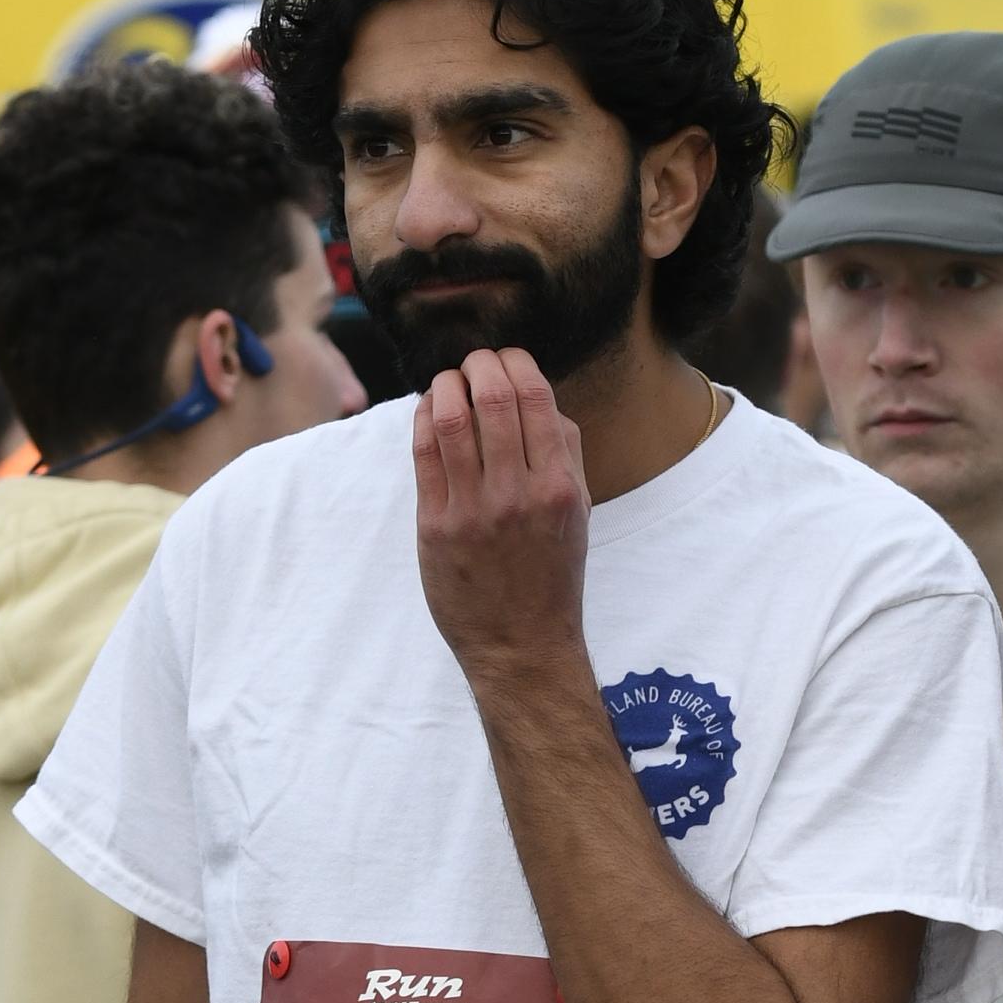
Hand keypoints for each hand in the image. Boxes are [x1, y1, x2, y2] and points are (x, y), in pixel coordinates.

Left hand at [410, 348, 595, 686]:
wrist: (521, 644)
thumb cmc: (552, 574)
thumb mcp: (578, 513)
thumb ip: (566, 454)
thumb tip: (542, 397)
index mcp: (560, 485)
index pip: (536, 397)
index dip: (516, 363)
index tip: (507, 358)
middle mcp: (519, 493)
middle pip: (494, 398)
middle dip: (480, 365)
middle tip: (475, 361)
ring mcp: (474, 509)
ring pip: (452, 419)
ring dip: (447, 384)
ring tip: (449, 379)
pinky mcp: (435, 525)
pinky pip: (424, 453)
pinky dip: (424, 418)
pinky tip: (429, 409)